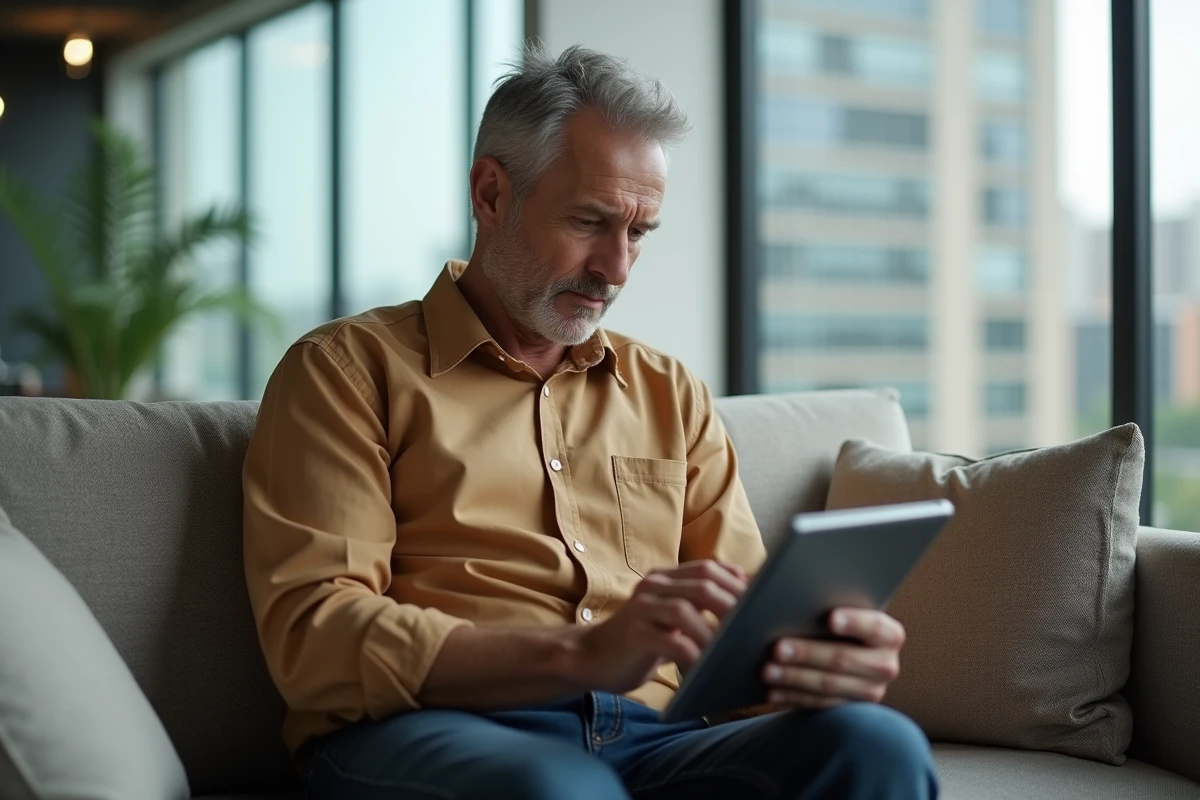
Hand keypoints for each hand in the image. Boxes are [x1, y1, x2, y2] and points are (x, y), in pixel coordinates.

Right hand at [570, 560, 747, 693]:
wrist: (594, 658)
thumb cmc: (642, 641)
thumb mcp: (671, 618)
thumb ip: (698, 606)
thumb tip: (746, 603)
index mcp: (664, 578)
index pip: (707, 568)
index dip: (736, 581)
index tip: (761, 599)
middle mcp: (653, 586)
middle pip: (702, 584)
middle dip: (733, 604)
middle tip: (755, 626)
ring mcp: (641, 609)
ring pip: (686, 611)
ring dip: (713, 632)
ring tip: (733, 649)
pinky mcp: (635, 634)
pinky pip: (670, 642)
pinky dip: (693, 654)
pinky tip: (706, 667)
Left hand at [761, 608, 904, 708]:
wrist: (841, 651)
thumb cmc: (830, 618)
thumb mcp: (832, 606)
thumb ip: (819, 597)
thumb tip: (784, 586)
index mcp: (888, 634)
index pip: (876, 627)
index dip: (854, 622)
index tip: (829, 617)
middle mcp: (885, 665)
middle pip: (845, 659)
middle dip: (808, 653)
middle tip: (777, 647)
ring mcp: (869, 691)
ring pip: (830, 686)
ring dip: (795, 678)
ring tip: (766, 670)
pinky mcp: (849, 710)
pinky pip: (819, 706)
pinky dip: (793, 697)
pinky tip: (772, 690)